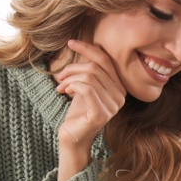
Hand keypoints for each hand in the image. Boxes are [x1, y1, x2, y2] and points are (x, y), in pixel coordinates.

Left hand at [50, 39, 125, 171]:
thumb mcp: (85, 85)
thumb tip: (84, 45)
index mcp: (120, 87)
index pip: (106, 60)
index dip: (88, 49)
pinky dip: (72, 86)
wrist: (73, 137)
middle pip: (95, 68)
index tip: (71, 42)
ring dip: (69, 78)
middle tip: (60, 76)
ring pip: (89, 77)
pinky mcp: (101, 114)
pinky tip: (64, 91)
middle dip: (73, 68)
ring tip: (61, 86)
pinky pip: (86, 89)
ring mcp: (113, 107)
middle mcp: (121, 97)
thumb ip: (90, 70)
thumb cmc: (78, 111)